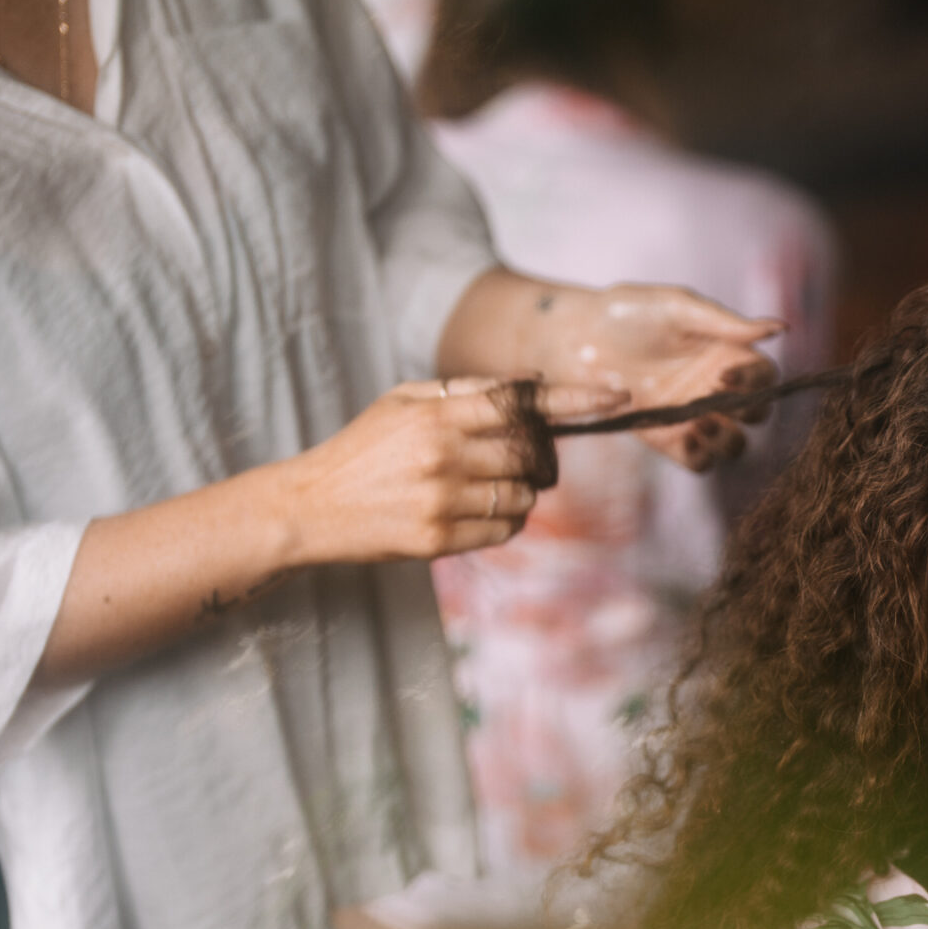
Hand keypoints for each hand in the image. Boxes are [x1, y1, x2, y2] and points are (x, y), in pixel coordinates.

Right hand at [282, 376, 619, 565]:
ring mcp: (442, 501)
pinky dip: (504, 523)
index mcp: (436, 414)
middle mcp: (443, 456)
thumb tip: (528, 387)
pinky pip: (504, 532)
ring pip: (523, 497)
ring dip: (520, 492)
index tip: (616, 396)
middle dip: (539, 457)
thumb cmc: (363, 448)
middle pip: (531, 453)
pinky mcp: (438, 540)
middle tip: (525, 459)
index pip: (522, 401)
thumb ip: (464, 392)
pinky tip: (476, 513)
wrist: (311, 506)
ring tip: (483, 487)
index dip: (575, 398)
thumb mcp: (402, 401)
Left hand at [563, 285, 781, 469]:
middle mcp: (714, 387)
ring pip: (734, 445)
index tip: (722, 374)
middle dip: (746, 413)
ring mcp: (692, 415)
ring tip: (694, 423)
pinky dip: (697, 455)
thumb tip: (781, 328)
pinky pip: (698, 462)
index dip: (755, 381)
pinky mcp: (665, 439)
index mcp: (725, 353)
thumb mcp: (678, 307)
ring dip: (725, 440)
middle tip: (710, 400)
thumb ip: (727, 323)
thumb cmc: (624, 313)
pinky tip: (677, 436)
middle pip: (758, 415)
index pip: (765, 377)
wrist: (574, 339)